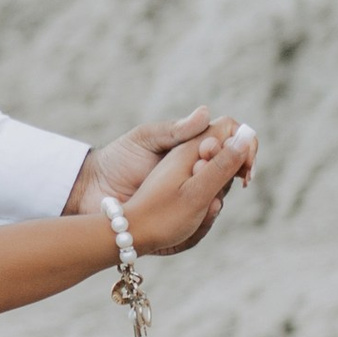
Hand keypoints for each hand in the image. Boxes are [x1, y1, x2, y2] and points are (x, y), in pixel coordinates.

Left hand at [116, 122, 257, 257]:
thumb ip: (175, 130)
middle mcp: (195, 170)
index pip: (231, 142)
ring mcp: (188, 194)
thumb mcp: (145, 139)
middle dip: (232, 174)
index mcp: (192, 146)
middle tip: (223, 178)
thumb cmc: (117, 159)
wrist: (92, 190)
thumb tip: (206, 114)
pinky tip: (202, 216)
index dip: (244, 148)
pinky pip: (202, 223)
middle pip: (230, 171)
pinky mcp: (179, 217)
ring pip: (219, 198)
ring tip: (210, 202)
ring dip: (219, 198)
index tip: (245, 161)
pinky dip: (206, 220)